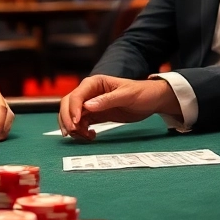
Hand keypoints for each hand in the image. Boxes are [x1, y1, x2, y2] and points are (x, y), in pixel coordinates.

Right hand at [58, 75, 180, 139]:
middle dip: (67, 119)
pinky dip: (81, 131)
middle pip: (68, 105)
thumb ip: (107, 100)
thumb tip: (88, 106)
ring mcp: (91, 105)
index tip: (76, 123)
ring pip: (72, 116)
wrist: (152, 100)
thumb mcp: (127, 95)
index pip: (77, 95)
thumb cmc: (142, 92)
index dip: (73, 109)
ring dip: (74, 128)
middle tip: (74, 132)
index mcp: (95, 83)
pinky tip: (91, 136)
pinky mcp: (95, 115)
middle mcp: (89, 93)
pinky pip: (81, 124)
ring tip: (87, 136)